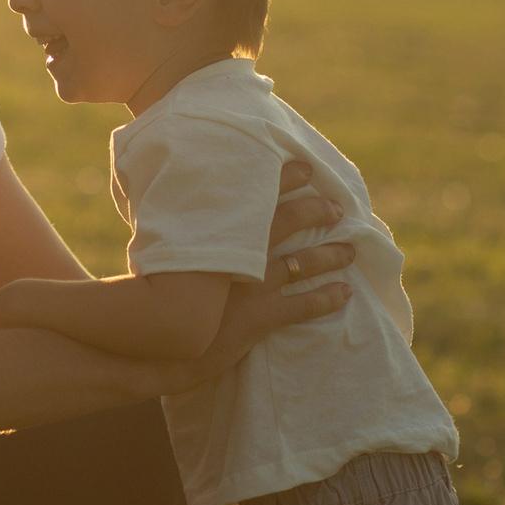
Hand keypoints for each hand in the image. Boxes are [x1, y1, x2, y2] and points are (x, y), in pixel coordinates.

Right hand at [154, 161, 357, 391]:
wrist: (158, 337)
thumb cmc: (155, 291)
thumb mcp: (166, 250)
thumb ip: (184, 231)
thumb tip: (187, 214)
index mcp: (220, 232)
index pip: (259, 195)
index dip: (285, 179)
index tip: (306, 168)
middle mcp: (242, 252)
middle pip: (289, 221)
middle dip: (316, 211)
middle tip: (337, 207)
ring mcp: (254, 284)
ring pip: (304, 263)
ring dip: (330, 254)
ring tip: (349, 250)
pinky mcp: (260, 316)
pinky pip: (303, 306)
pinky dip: (327, 298)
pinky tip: (345, 293)